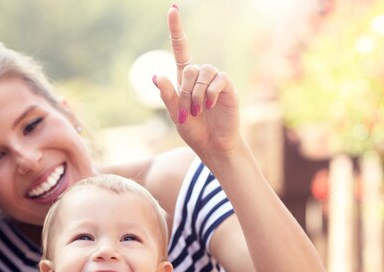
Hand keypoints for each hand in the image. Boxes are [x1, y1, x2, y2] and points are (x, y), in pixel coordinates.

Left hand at [153, 5, 240, 161]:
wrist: (213, 145)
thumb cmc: (194, 130)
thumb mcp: (175, 114)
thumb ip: (167, 95)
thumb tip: (155, 76)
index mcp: (185, 80)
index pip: (180, 49)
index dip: (176, 30)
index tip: (173, 9)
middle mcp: (200, 76)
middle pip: (189, 69)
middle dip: (185, 93)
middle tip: (187, 113)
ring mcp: (215, 80)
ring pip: (202, 73)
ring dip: (196, 95)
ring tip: (199, 112)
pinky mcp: (228, 87)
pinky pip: (217, 80)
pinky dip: (210, 94)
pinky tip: (210, 106)